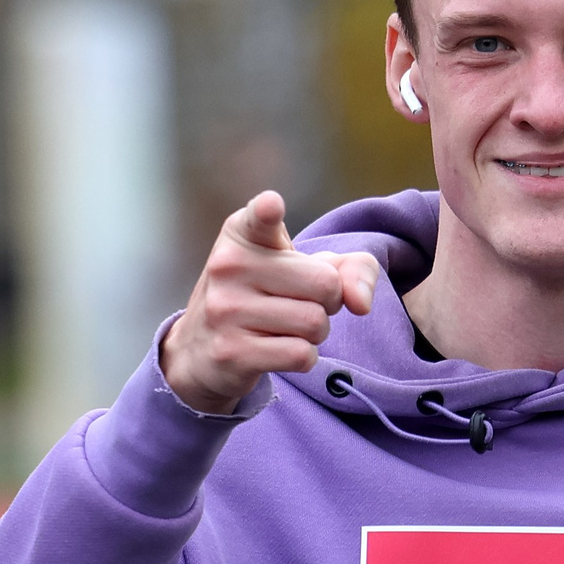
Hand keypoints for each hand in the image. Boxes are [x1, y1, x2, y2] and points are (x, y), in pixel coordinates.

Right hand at [162, 190, 381, 413]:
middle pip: (325, 283)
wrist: (202, 350)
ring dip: (315, 333)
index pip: (259, 216)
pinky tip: (277, 350)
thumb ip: (348, 269)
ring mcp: (225, 310)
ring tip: (286, 327)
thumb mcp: (301, 268)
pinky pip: (301, 355)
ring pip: (315, 323)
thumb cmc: (264, 297)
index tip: (271, 206)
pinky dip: (304, 357)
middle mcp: (228, 266)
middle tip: (300, 303)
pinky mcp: (231, 352)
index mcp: (243, 234)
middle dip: (328, 302)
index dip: (268, 210)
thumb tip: (361, 304)